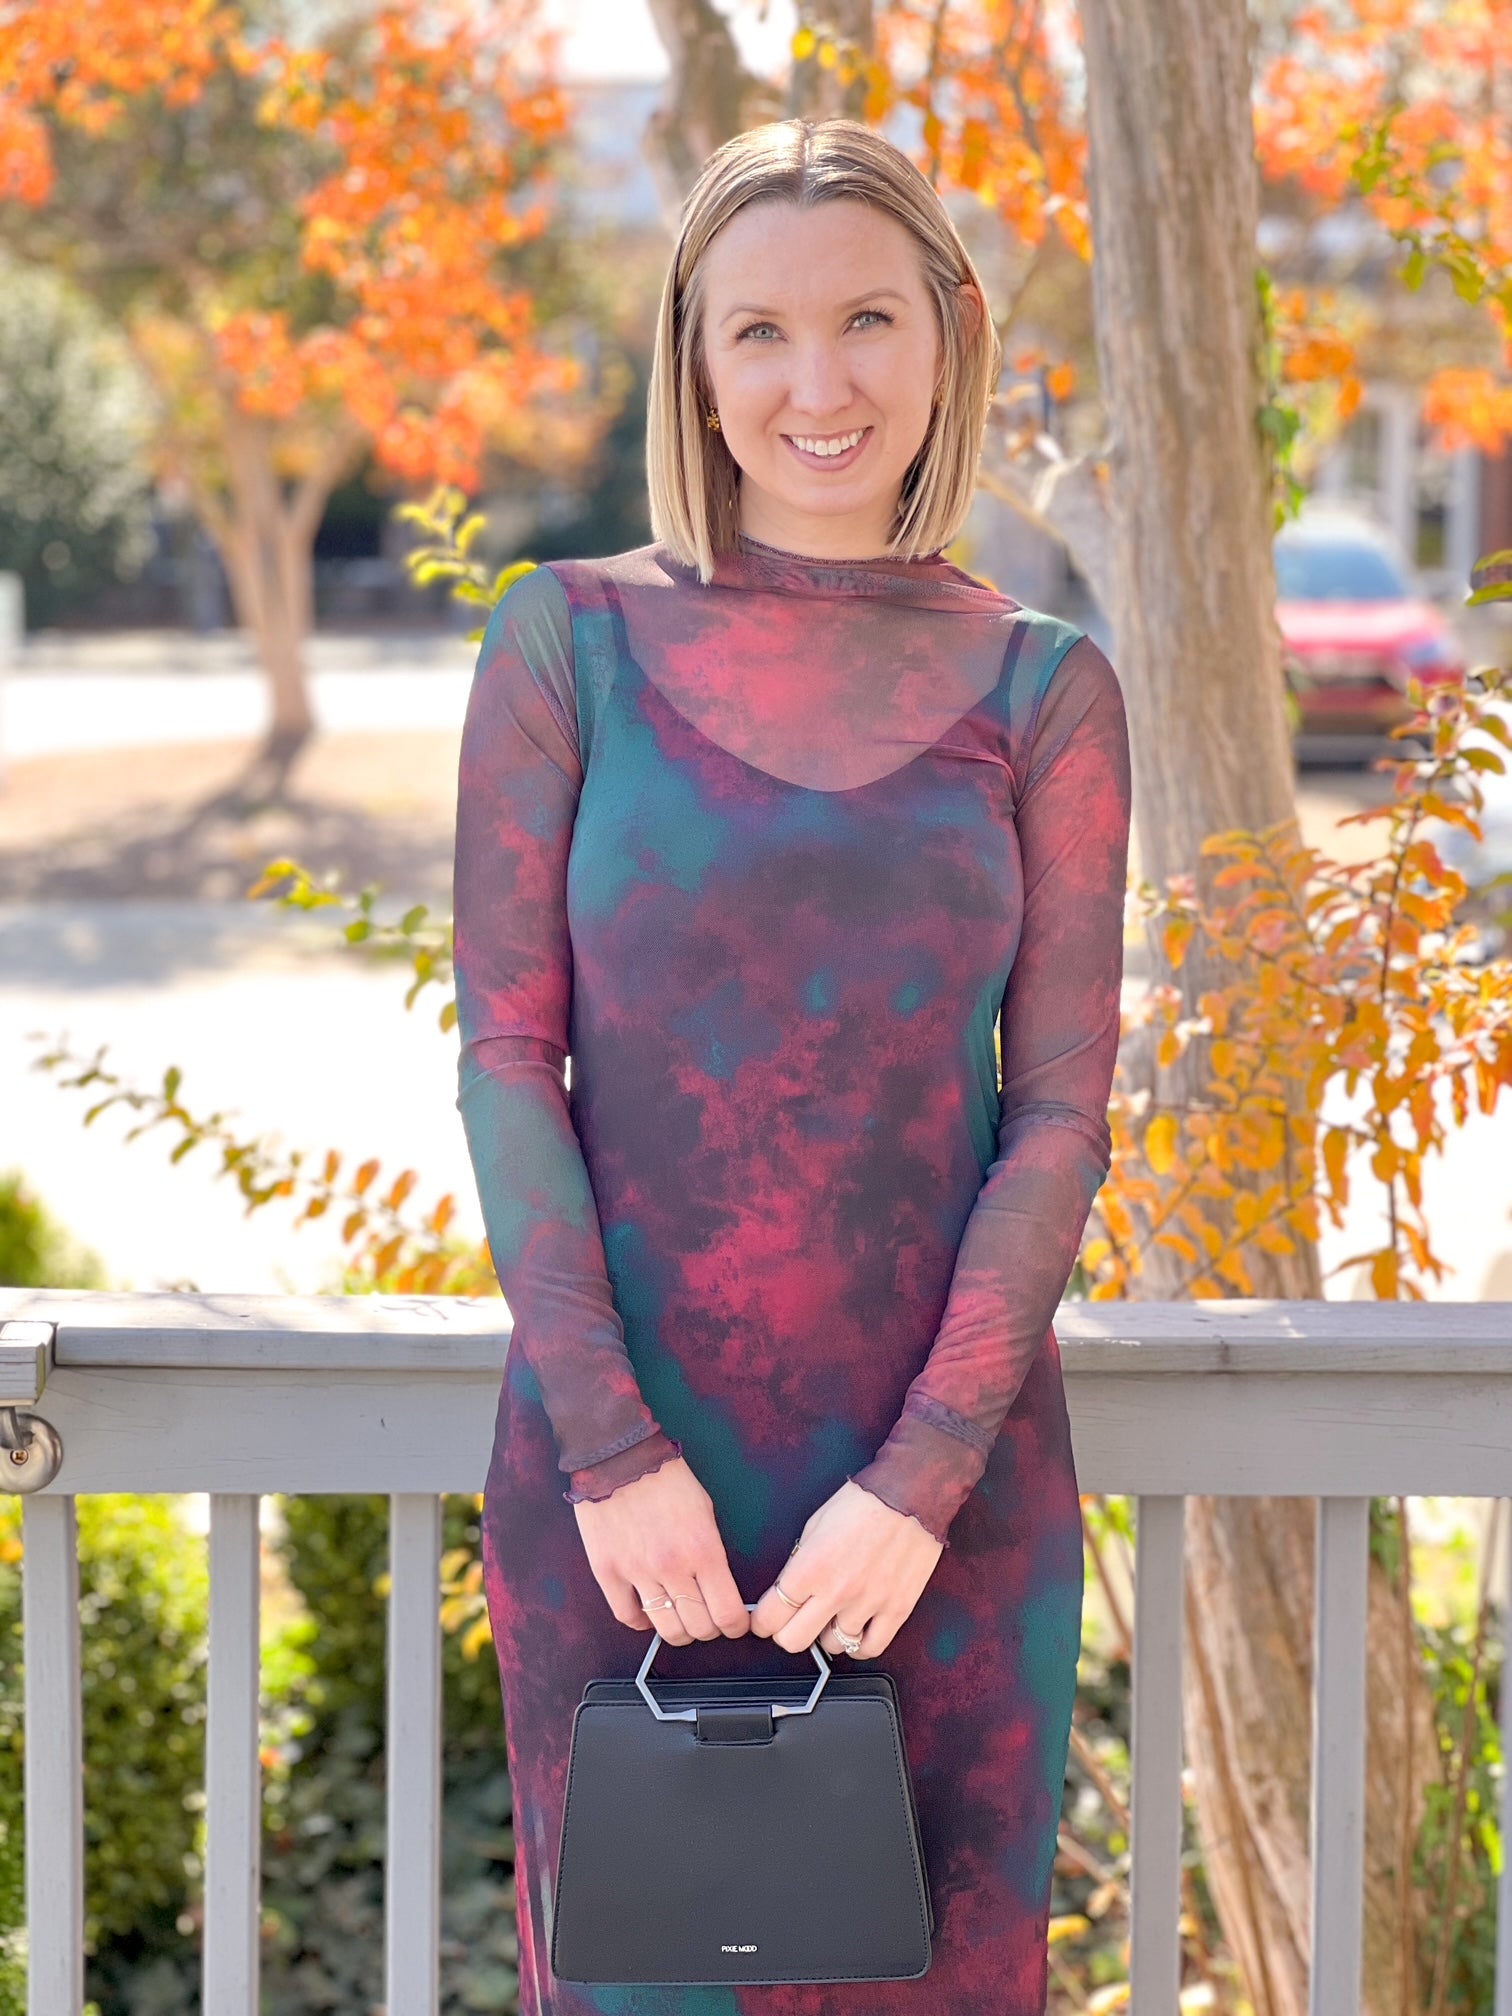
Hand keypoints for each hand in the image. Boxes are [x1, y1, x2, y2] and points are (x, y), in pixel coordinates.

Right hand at [572, 1455, 750, 1644]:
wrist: (618, 1455)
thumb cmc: (665, 1477)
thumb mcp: (705, 1509)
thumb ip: (712, 1551)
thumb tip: (720, 1586)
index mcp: (703, 1549)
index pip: (728, 1613)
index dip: (736, 1626)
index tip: (735, 1623)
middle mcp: (672, 1567)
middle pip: (698, 1628)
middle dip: (709, 1628)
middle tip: (708, 1617)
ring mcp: (637, 1572)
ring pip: (665, 1629)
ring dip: (678, 1630)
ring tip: (680, 1618)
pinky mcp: (607, 1571)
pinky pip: (626, 1616)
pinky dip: (642, 1622)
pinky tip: (649, 1612)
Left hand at [750, 1480, 943, 1659]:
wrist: (910, 1494)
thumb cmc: (865, 1501)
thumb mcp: (815, 1523)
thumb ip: (799, 1560)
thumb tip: (787, 1586)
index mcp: (811, 1567)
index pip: (770, 1616)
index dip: (761, 1621)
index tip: (764, 1619)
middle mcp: (837, 1591)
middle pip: (793, 1641)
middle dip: (785, 1631)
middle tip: (792, 1620)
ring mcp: (868, 1604)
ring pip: (832, 1646)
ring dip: (827, 1632)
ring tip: (832, 1614)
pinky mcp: (896, 1610)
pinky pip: (870, 1648)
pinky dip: (858, 1645)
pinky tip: (855, 1631)